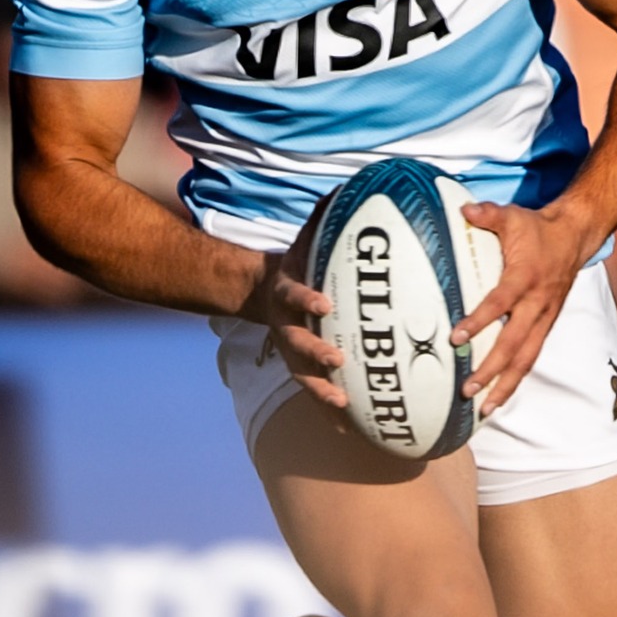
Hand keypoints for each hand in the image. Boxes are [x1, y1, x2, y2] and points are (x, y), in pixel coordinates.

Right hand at [246, 211, 347, 412]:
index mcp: (288, 296)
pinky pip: (315, 394)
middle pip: (296, 345)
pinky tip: (352, 430)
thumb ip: (323, 217)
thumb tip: (347, 187)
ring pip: (302, 377)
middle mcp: (286, 328)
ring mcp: (291, 353)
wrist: (264, 292)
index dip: (306, 301)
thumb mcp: (306, 240)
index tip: (324, 305)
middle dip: (316, 354)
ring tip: (343, 406)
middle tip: (338, 361)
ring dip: (321, 392)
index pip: (295, 297)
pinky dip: (330, 413)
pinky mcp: (301, 369)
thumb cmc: (298, 264)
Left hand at [450, 201, 588, 416]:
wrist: (576, 237)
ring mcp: (544, 319)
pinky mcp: (546, 327)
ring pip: (526, 359)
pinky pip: (531, 357)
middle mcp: (538, 304)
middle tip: (467, 389)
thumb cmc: (537, 228)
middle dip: (491, 370)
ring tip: (484, 410)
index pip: (500, 303)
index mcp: (526, 278)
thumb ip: (487, 214)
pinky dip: (515, 379)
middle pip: (514, 344)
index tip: (457, 338)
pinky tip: (499, 398)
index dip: (479, 321)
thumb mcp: (512, 215)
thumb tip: (463, 209)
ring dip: (505, 386)